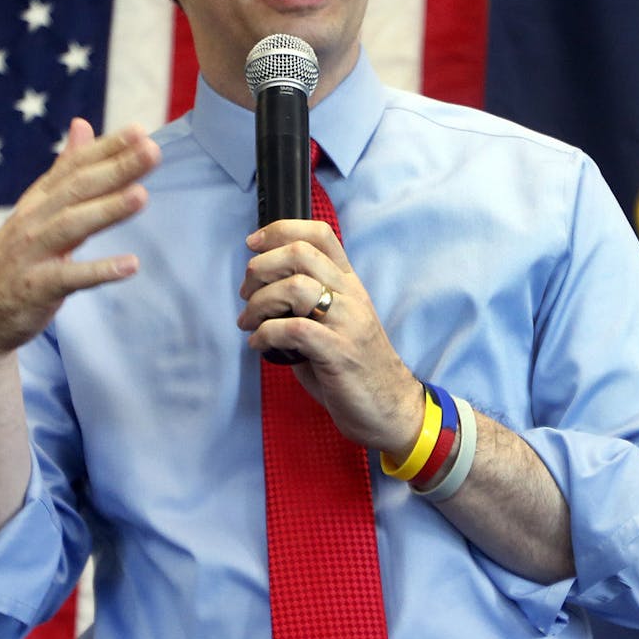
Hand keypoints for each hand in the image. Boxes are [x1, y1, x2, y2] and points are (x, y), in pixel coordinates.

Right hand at [0, 118, 161, 357]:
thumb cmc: (17, 257)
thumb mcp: (37, 209)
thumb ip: (64, 170)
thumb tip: (83, 124)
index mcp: (39, 200)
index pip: (75, 167)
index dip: (106, 148)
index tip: (140, 131)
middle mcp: (33, 220)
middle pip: (78, 189)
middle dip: (116, 168)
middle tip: (153, 151)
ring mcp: (32, 253)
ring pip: (72, 226)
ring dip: (108, 210)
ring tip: (142, 196)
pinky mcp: (35, 288)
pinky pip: (70, 278)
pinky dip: (99, 271)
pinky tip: (131, 265)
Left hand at [239, 220, 422, 455]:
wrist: (391, 408)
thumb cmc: (357, 370)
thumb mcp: (334, 326)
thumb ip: (305, 308)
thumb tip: (261, 301)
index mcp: (349, 284)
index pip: (321, 234)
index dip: (281, 230)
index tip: (253, 243)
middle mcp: (351, 296)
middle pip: (302, 253)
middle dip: (261, 267)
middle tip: (247, 292)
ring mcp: (347, 322)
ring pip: (296, 286)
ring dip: (260, 302)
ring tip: (249, 322)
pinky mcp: (339, 352)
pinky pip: (294, 329)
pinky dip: (266, 334)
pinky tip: (259, 344)